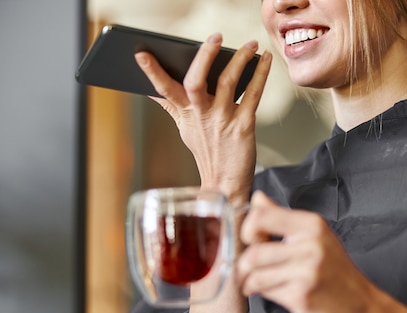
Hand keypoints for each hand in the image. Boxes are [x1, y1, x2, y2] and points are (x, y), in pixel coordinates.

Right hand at [134, 34, 272, 204]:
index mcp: (186, 114)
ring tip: (250, 44)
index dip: (152, 73)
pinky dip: (260, 75)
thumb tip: (151, 89)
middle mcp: (202, 116)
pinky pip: (252, 95)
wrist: (226, 182)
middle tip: (214, 37)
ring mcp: (223, 121)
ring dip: (240, 60)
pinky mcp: (244, 127)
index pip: (164, 90)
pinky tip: (265, 61)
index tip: (141, 55)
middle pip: (195, 82)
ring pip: (228, 83)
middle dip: (204, 57)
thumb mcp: (185, 129)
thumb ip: (171, 106)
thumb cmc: (208, 152)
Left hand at [237, 191, 379, 312]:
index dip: (247, 230)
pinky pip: (265, 292)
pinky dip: (261, 293)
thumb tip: (257, 198)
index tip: (252, 241)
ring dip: (248, 281)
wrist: (362, 306)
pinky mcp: (301, 296)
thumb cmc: (336, 272)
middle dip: (244, 265)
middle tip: (250, 270)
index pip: (261, 217)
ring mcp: (306, 271)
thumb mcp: (315, 236)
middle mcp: (310, 245)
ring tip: (254, 283)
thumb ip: (282, 217)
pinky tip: (271, 291)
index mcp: (312, 225)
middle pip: (253, 251)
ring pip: (255, 274)